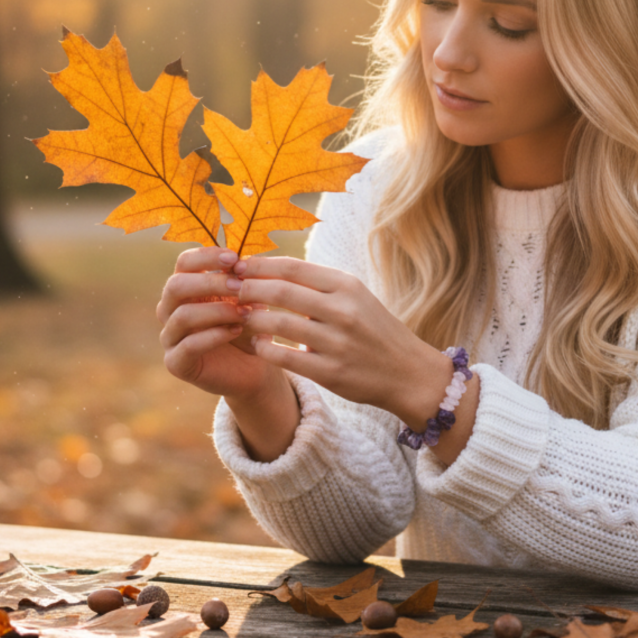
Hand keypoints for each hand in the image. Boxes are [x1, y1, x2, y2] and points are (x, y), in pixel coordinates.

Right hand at [157, 247, 299, 461]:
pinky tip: (236, 331)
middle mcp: (170, 309)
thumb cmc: (251, 325)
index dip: (206, 256)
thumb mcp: (250, 297)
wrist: (257, 367)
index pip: (184, 262)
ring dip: (217, 310)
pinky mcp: (176, 363)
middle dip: (210, 283)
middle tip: (240, 286)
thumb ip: (243, 278)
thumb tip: (243, 258)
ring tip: (245, 312)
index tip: (235, 258)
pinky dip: (214, 336)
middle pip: (176, 286)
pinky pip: (187, 346)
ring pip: (181, 315)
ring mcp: (170, 337)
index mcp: (186, 287)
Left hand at [233, 255, 454, 428]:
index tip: (239, 266)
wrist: (408, 372)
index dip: (260, 265)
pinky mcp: (331, 372)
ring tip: (240, 317)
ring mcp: (337, 342)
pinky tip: (257, 344)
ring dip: (252, 319)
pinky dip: (265, 349)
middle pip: (281, 292)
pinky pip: (286, 357)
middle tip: (229, 290)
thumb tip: (272, 269)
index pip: (293, 268)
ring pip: (279, 324)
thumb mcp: (355, 297)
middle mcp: (342, 310)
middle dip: (249, 289)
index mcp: (347, 286)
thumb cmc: (374, 330)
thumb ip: (319, 285)